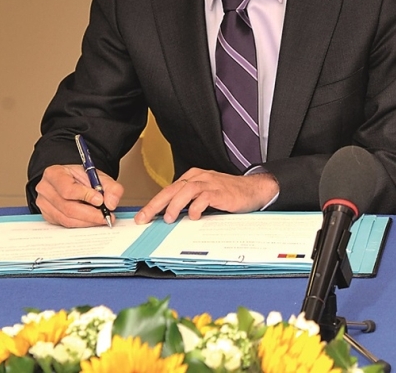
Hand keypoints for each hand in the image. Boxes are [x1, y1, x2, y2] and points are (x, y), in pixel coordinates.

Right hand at [35, 164, 123, 227]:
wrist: (70, 180)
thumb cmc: (79, 177)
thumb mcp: (96, 175)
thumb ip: (109, 186)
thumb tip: (111, 203)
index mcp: (54, 173)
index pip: (67, 188)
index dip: (84, 196)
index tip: (100, 200)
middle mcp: (45, 189)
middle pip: (67, 207)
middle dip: (90, 214)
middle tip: (105, 215)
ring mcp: (44, 205)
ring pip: (67, 219)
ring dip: (87, 221)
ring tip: (102, 218)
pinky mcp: (49, 217)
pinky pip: (66, 224)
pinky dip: (81, 224)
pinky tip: (91, 220)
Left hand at [135, 168, 279, 223]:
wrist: (252, 189)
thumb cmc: (228, 193)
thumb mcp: (205, 195)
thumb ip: (189, 202)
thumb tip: (169, 218)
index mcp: (192, 178)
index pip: (168, 190)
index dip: (154, 203)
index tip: (142, 217)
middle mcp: (199, 178)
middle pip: (172, 188)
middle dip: (156, 204)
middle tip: (144, 218)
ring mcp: (210, 183)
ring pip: (186, 190)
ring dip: (175, 204)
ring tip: (169, 218)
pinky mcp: (221, 191)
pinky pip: (205, 196)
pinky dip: (197, 206)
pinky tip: (193, 216)